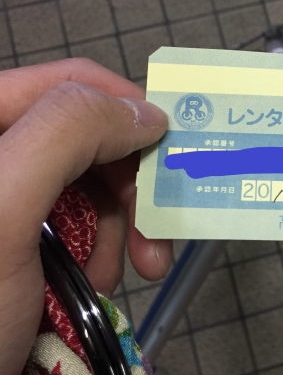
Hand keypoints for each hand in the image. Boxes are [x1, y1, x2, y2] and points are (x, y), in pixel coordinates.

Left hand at [0, 58, 170, 374]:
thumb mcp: (1, 211)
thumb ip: (66, 135)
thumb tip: (143, 114)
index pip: (63, 84)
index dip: (125, 107)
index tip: (172, 148)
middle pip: (88, 140)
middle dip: (128, 188)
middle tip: (155, 236)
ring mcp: (12, 205)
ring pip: (95, 190)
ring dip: (119, 232)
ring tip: (115, 278)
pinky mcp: (30, 248)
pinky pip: (90, 233)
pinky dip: (106, 258)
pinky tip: (98, 289)